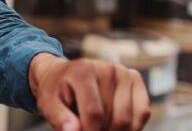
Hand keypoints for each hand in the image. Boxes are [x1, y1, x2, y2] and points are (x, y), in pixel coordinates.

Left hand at [28, 53, 150, 130]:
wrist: (63, 75)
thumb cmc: (56, 92)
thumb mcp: (49, 104)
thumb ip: (60, 118)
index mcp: (83, 70)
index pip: (94, 113)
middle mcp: (108, 68)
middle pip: (114, 119)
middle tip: (87, 129)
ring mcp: (124, 73)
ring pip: (128, 120)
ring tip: (97, 126)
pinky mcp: (135, 79)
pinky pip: (142, 113)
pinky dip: (131, 127)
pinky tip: (113, 125)